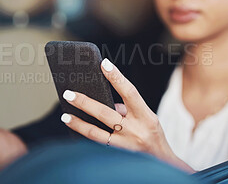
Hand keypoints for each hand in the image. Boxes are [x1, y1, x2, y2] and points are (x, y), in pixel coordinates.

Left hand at [60, 58, 175, 161]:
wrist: (162, 162)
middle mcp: (135, 131)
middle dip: (85, 102)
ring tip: (65, 116)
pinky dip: (85, 135)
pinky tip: (75, 129)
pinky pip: (97, 144)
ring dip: (78, 123)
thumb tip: (103, 102)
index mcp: (146, 117)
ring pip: (96, 133)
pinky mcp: (117, 155)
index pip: (130, 92)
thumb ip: (127, 109)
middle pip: (105, 114)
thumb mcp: (147, 118)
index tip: (104, 64)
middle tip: (68, 94)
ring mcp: (125, 145)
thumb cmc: (153, 135)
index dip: (116, 77)